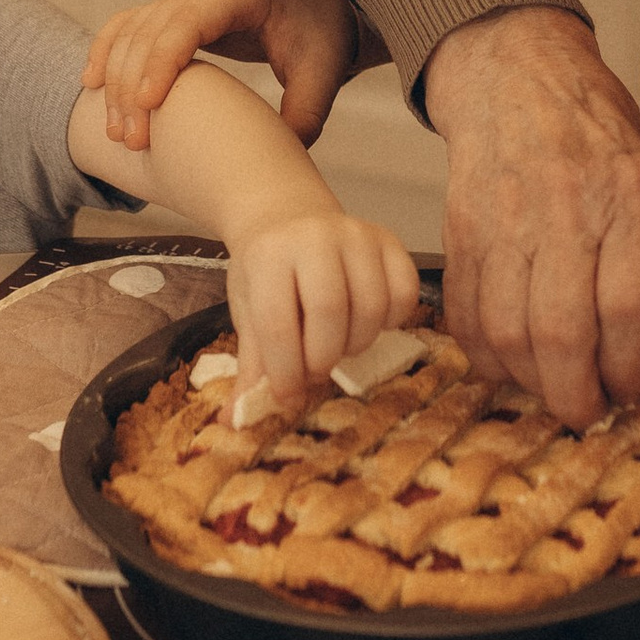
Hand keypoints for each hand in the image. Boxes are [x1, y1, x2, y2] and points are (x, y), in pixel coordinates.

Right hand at [83, 0, 353, 153]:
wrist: (316, 2)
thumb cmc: (321, 31)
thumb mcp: (324, 72)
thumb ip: (304, 115)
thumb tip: (277, 159)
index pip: (188, 22)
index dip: (164, 61)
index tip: (150, 104)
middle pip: (150, 32)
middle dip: (134, 87)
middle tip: (133, 141)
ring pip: (130, 33)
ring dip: (116, 81)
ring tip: (118, 133)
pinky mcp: (170, 15)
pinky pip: (127, 28)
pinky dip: (106, 53)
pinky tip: (91, 85)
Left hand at [224, 208, 420, 418]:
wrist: (288, 217)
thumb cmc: (266, 271)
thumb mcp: (249, 309)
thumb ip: (252, 364)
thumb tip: (234, 423)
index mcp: (270, 255)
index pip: (279, 323)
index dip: (285, 370)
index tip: (288, 395)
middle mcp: (316, 237)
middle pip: (330, 313)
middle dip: (323, 358)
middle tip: (315, 370)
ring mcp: (358, 235)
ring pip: (372, 306)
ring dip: (356, 344)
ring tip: (336, 345)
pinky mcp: (391, 241)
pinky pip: (405, 293)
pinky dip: (390, 321)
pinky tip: (365, 323)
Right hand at [425, 6, 639, 429]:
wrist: (514, 72)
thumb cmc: (592, 126)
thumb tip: (636, 344)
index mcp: (631, 193)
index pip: (629, 306)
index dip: (627, 366)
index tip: (629, 391)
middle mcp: (567, 206)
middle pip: (563, 331)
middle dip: (575, 394)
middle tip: (585, 412)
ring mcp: (507, 217)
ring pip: (509, 332)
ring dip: (529, 382)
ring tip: (549, 392)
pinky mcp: (461, 228)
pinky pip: (467, 311)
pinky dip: (483, 353)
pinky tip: (505, 364)